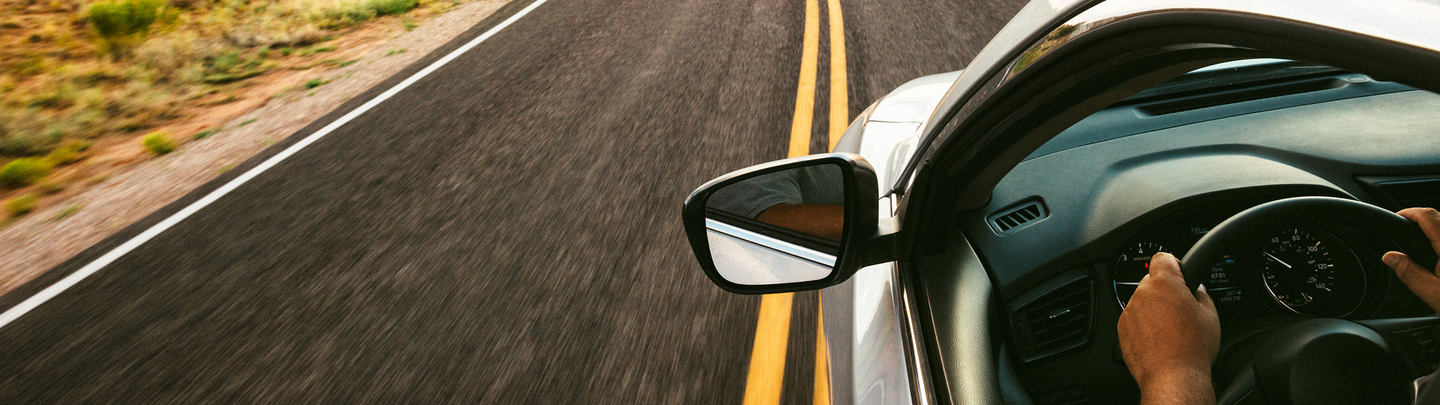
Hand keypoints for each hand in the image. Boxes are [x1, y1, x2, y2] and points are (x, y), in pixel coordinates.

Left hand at [1118, 252, 1220, 404]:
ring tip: (1170, 328)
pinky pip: (1133, 318)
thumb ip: (1201, 294)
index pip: (1162, 257)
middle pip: (1152, 280)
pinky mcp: (1122, 328)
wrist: (1173, 376)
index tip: (1179, 272)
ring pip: (1142, 300)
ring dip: (1153, 308)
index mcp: (1165, 283)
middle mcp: (1143, 293)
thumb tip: (1197, 290)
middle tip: (1180, 307)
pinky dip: (1143, 324)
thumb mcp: (1210, 314)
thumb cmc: (1193, 348)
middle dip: (1165, 289)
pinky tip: (1159, 338)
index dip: (1173, 263)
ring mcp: (1129, 311)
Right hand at [1383, 207, 1439, 312]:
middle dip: (1419, 220)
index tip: (1395, 218)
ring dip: (1432, 231)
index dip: (1407, 213)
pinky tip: (1436, 258)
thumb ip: (1410, 273)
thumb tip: (1390, 258)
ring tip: (1419, 245)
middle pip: (1438, 218)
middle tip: (1403, 232)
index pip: (1426, 215)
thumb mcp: (1434, 294)